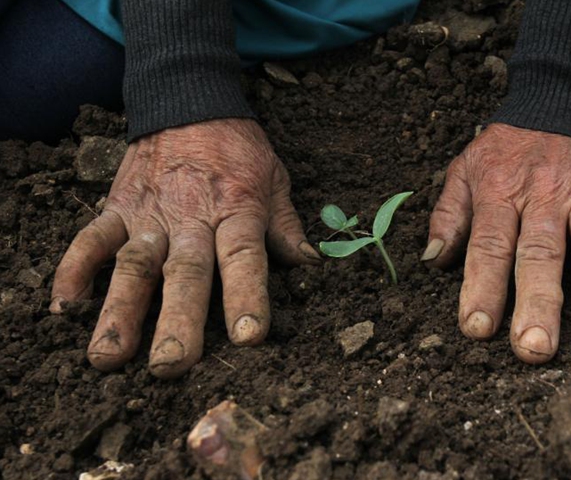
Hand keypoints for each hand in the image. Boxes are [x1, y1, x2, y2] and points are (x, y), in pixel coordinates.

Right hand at [51, 119, 318, 377]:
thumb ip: (286, 225)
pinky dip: (75, 269)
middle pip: (185, 273)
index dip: (247, 297)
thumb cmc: (238, 149)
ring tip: (108, 356)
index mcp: (238, 212)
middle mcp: (192, 218)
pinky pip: (91, 238)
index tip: (248, 337)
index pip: (244, 259)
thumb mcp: (274, 179)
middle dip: (177, 320)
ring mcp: (149, 214)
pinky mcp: (117, 207)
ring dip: (120, 310)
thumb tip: (311, 264)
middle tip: (171, 365)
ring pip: (133, 265)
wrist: (187, 100)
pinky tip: (66, 307)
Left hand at [423, 124, 570, 362]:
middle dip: (540, 303)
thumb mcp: (463, 171)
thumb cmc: (506, 150)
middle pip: (542, 253)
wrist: (558, 99)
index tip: (476, 329)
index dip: (482, 287)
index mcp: (500, 193)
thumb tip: (434, 260)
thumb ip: (448, 215)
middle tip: (537, 348)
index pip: (489, 246)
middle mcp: (545, 196)